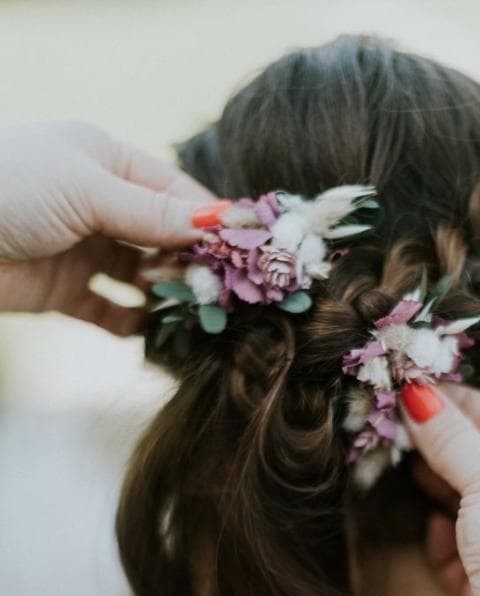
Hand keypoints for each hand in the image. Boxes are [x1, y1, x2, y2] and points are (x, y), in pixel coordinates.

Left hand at [0, 121, 211, 333]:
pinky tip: (158, 337)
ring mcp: (83, 249)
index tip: (243, 252)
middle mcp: (99, 204)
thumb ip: (152, 211)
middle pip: (164, 237)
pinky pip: (112, 312)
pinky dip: (136, 325)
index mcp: (106, 162)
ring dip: (167, 296)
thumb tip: (218, 222)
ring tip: (192, 315)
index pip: (176, 191)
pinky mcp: (65, 293)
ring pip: (142, 277)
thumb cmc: (8, 188)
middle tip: (217, 292)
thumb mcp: (87, 188)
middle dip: (192, 263)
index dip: (209, 221)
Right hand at [401, 383, 479, 595]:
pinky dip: (449, 544)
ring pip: (476, 511)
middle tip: (402, 432)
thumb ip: (450, 436)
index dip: (466, 406)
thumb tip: (415, 393)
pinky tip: (438, 538)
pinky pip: (468, 551)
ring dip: (445, 498)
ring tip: (413, 477)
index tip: (419, 393)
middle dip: (449, 454)